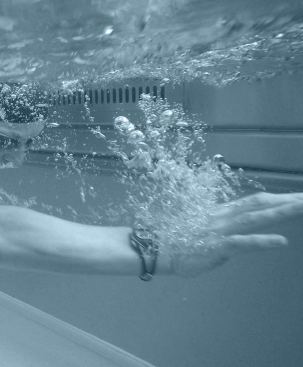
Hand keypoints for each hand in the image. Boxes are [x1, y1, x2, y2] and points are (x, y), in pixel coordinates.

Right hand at [161, 192, 302, 276]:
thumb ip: (219, 238)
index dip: (274, 199)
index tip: (294, 196)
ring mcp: (219, 231)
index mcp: (218, 214)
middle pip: (258, 205)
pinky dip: (262, 241)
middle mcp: (222, 218)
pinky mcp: (215, 246)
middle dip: (286, 201)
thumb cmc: (172, 240)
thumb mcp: (198, 234)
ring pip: (254, 218)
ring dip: (280, 213)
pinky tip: (281, 241)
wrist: (155, 247)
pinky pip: (242, 243)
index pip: (252, 203)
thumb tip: (233, 246)